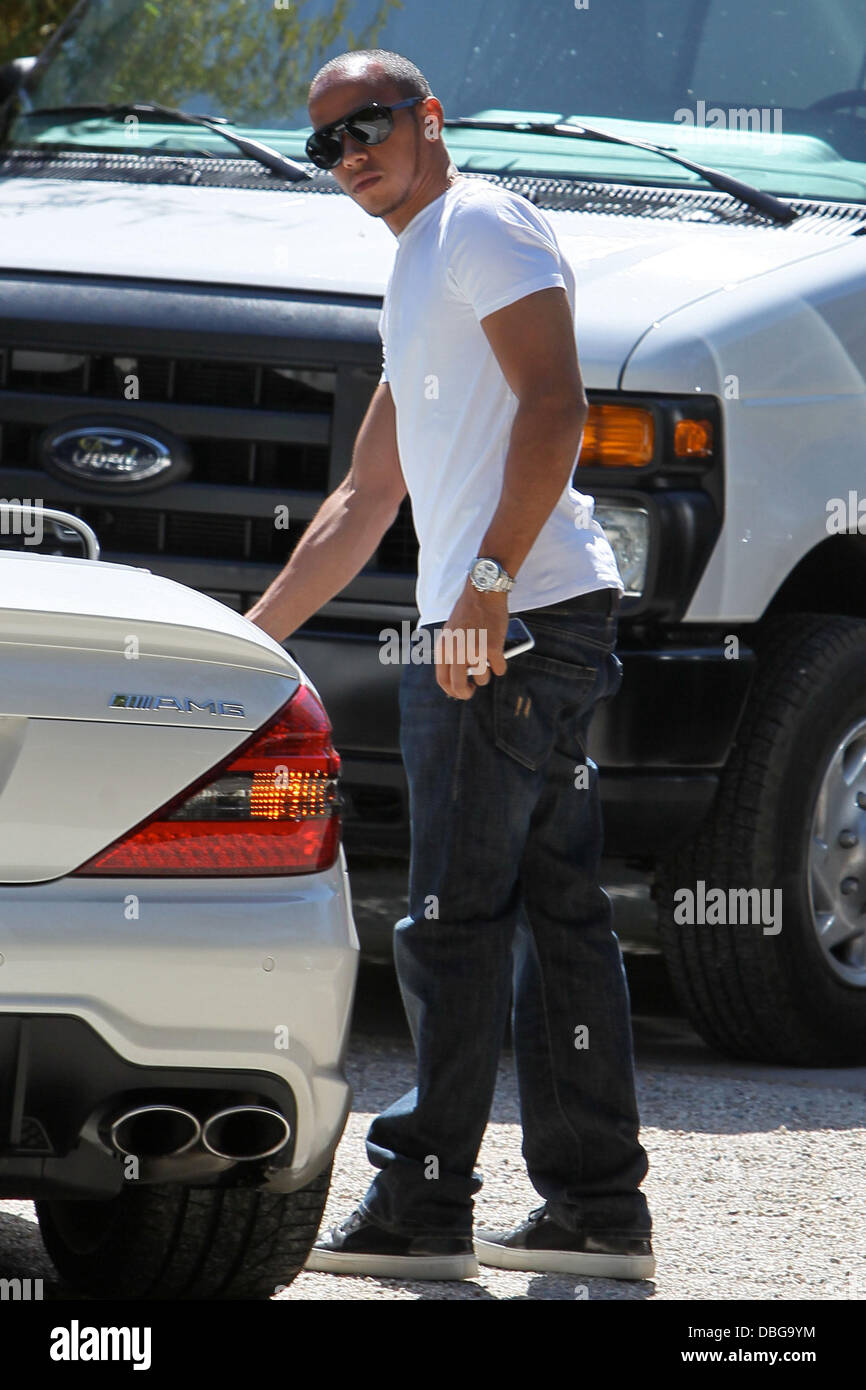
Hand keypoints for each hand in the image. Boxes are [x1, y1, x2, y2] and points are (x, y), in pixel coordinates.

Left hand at [436, 582, 508, 698]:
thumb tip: (457, 676)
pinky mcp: (492, 649)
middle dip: (467, 692)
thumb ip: (451, 653)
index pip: (442, 680)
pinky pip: (499, 669)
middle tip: (473, 688)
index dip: (452, 691)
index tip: (459, 692)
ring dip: (486, 674)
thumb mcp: (450, 632)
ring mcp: (474, 651)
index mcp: (443, 648)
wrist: (483, 593)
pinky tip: (499, 656)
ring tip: (487, 661)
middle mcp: (456, 652)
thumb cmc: (468, 610)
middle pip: (459, 686)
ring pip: (482, 678)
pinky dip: (500, 666)